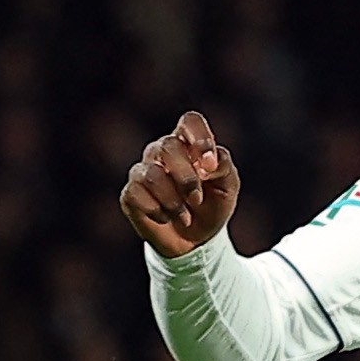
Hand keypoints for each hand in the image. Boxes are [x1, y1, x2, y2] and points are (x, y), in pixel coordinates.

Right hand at [122, 109, 241, 257]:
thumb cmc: (213, 205)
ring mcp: (143, 170)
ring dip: (173, 201)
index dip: (200, 138)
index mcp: (189, 143)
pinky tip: (166, 218)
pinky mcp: (131, 193)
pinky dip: (157, 211)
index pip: (190, 121)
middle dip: (186, 178)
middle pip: (168, 145)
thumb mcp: (228, 187)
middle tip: (197, 199)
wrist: (197, 240)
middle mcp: (163, 151)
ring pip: (152, 174)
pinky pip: (137, 194)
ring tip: (185, 217)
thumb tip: (209, 163)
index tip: (210, 165)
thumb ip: (224, 167)